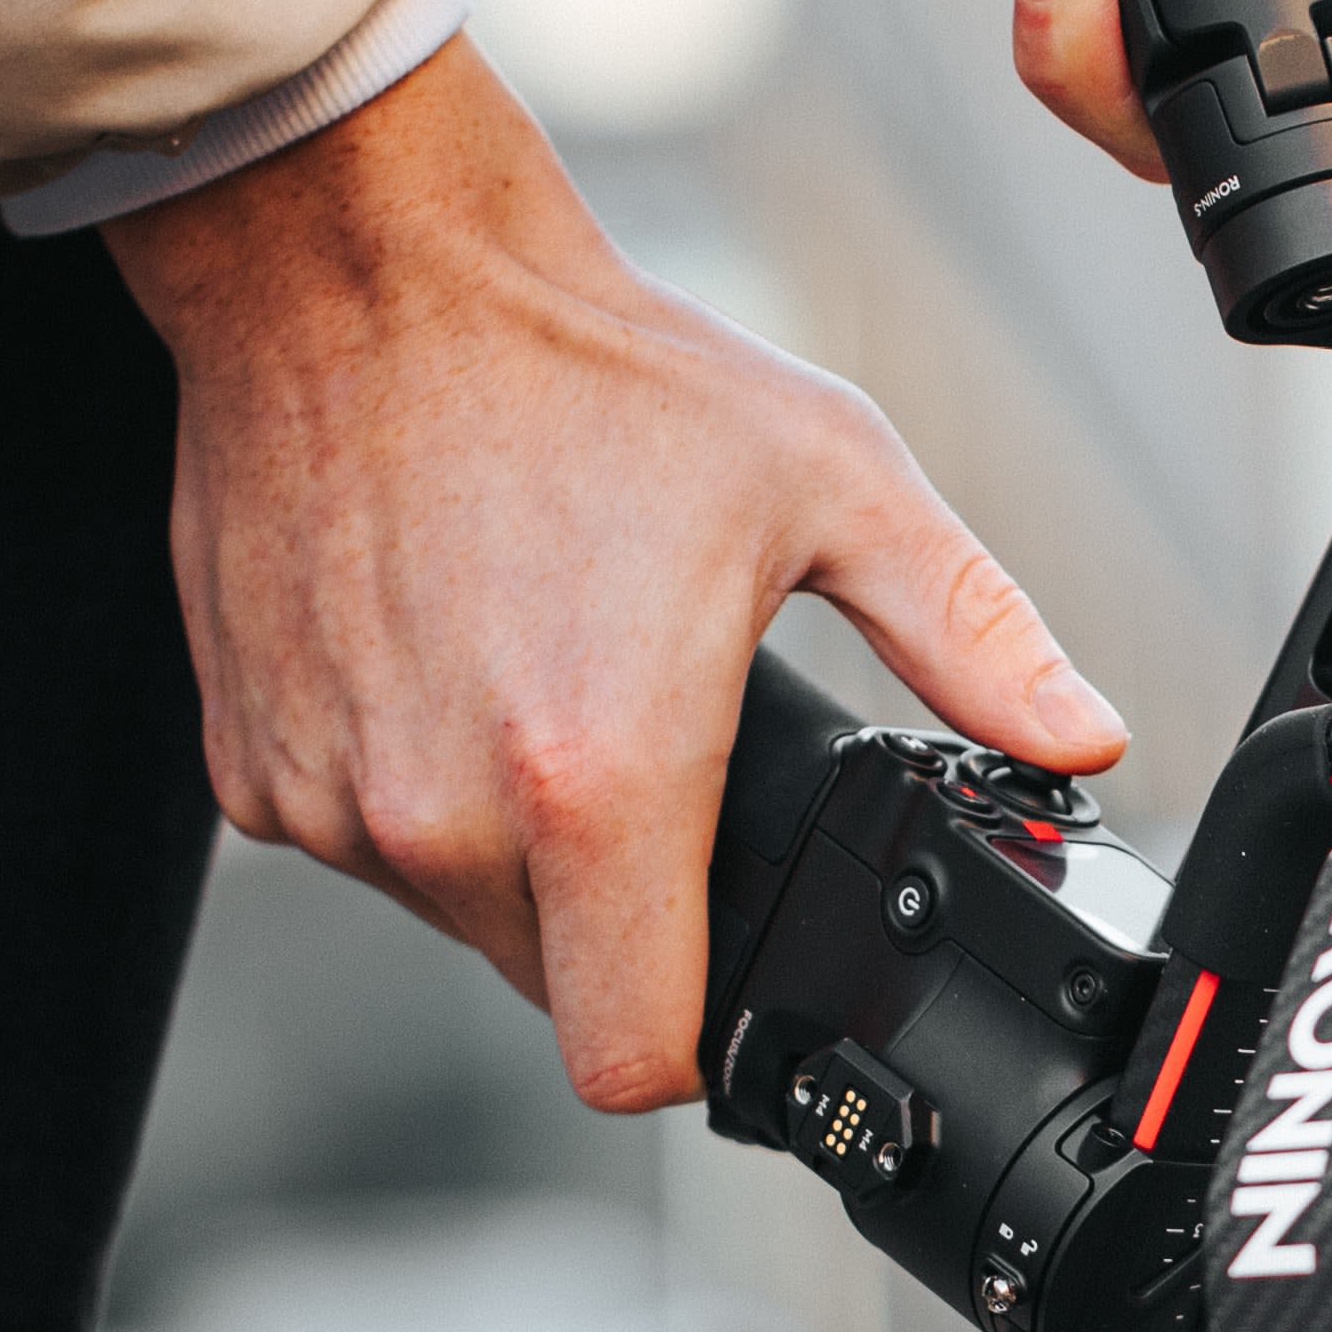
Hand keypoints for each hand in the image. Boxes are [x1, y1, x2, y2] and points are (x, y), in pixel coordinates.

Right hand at [104, 37, 1123, 1110]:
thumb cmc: (595, 369)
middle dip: (624, 920)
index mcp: (599, 785)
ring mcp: (331, 798)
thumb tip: (1083, 734)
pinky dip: (413, 792)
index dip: (706, 1048)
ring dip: (514, 854)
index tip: (738, 975)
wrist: (357, 270)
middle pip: (560, 991)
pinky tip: (455, 667)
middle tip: (659, 771)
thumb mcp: (836, 483)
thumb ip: (973, 637)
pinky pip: (359, 844)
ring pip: (457, 919)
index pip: (640, 1061)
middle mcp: (444, 818)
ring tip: (553, 687)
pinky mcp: (247, 764)